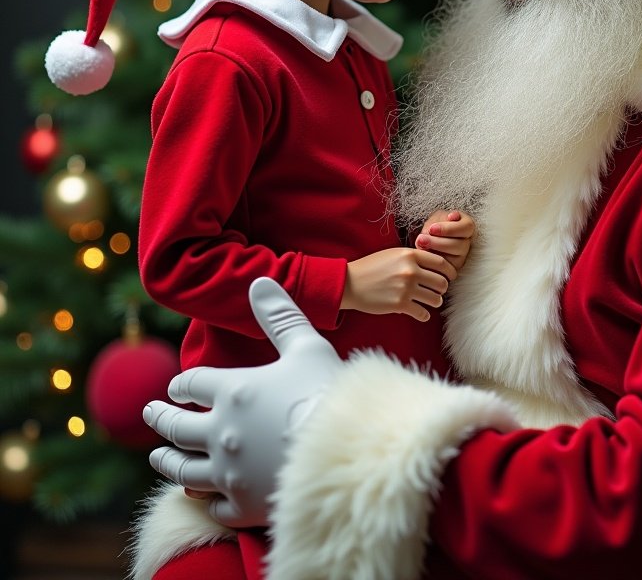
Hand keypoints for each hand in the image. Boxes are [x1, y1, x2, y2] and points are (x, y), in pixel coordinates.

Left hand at [144, 277, 342, 528]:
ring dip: (166, 461)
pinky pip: (213, 505)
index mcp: (233, 391)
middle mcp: (220, 433)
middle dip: (160, 419)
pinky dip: (205, 499)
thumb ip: (280, 316)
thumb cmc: (328, 393)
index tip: (176, 386)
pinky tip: (204, 496)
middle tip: (149, 414)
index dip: (182, 383)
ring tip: (157, 456)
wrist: (348, 452)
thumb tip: (259, 281)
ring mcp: (229, 473)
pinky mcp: (243, 504)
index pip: (192, 384)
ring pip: (183, 470)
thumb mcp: (307, 346)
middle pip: (176, 428)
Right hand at [341, 246, 455, 321]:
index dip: (449, 271)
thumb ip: (414, 258)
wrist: (350, 283)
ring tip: (429, 300)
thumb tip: (435, 264)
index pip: (441, 263)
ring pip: (435, 299)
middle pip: (442, 282)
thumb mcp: (394, 254)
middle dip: (442, 288)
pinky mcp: (399, 304)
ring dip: (435, 301)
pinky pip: (423, 313)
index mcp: (410, 255)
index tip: (450, 276)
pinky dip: (424, 314)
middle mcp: (411, 270)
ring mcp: (406, 288)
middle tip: (437, 290)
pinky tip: (421, 312)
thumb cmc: (372, 267)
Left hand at [416, 210, 475, 271]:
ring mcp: (461, 257)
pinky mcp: (452, 269)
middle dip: (439, 243)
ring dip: (435, 252)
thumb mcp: (438, 217)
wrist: (428, 236)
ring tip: (420, 246)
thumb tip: (452, 217)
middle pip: (460, 246)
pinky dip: (434, 262)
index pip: (466, 228)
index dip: (449, 229)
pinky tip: (425, 254)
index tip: (432, 228)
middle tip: (422, 239)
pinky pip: (445, 269)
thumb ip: (444, 217)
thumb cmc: (435, 224)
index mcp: (467, 227)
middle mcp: (467, 243)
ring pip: (454, 259)